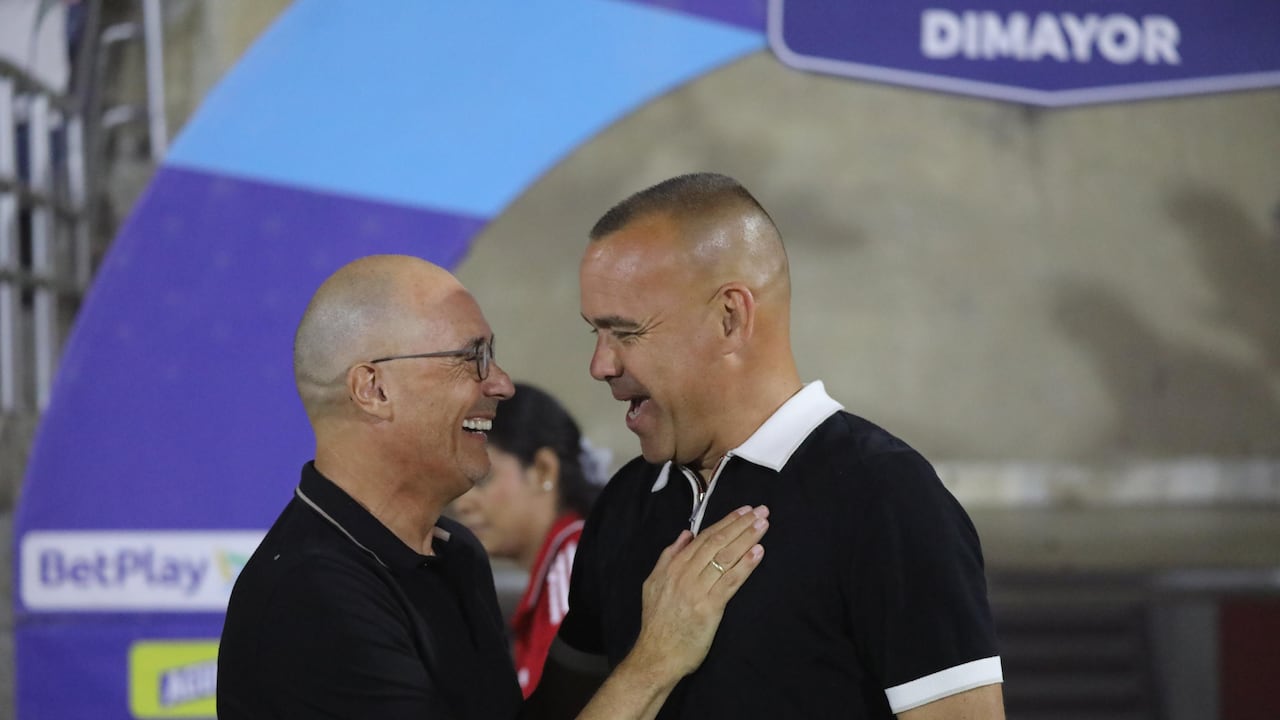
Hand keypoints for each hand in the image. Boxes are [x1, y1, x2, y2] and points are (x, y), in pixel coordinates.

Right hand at [629, 505, 768, 680]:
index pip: (704, 537)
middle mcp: (685, 574)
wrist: (656, 655)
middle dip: (741, 524)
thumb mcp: (654, 583)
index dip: (726, 521)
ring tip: (763, 525)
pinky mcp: (709, 608)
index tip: (743, 510)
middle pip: (717, 542)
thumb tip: (686, 534)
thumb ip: (669, 556)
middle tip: (761, 510)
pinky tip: (758, 552)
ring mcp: (697, 590)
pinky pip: (730, 582)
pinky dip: (745, 565)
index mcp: (673, 566)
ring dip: (747, 538)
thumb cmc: (657, 622)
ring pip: (725, 557)